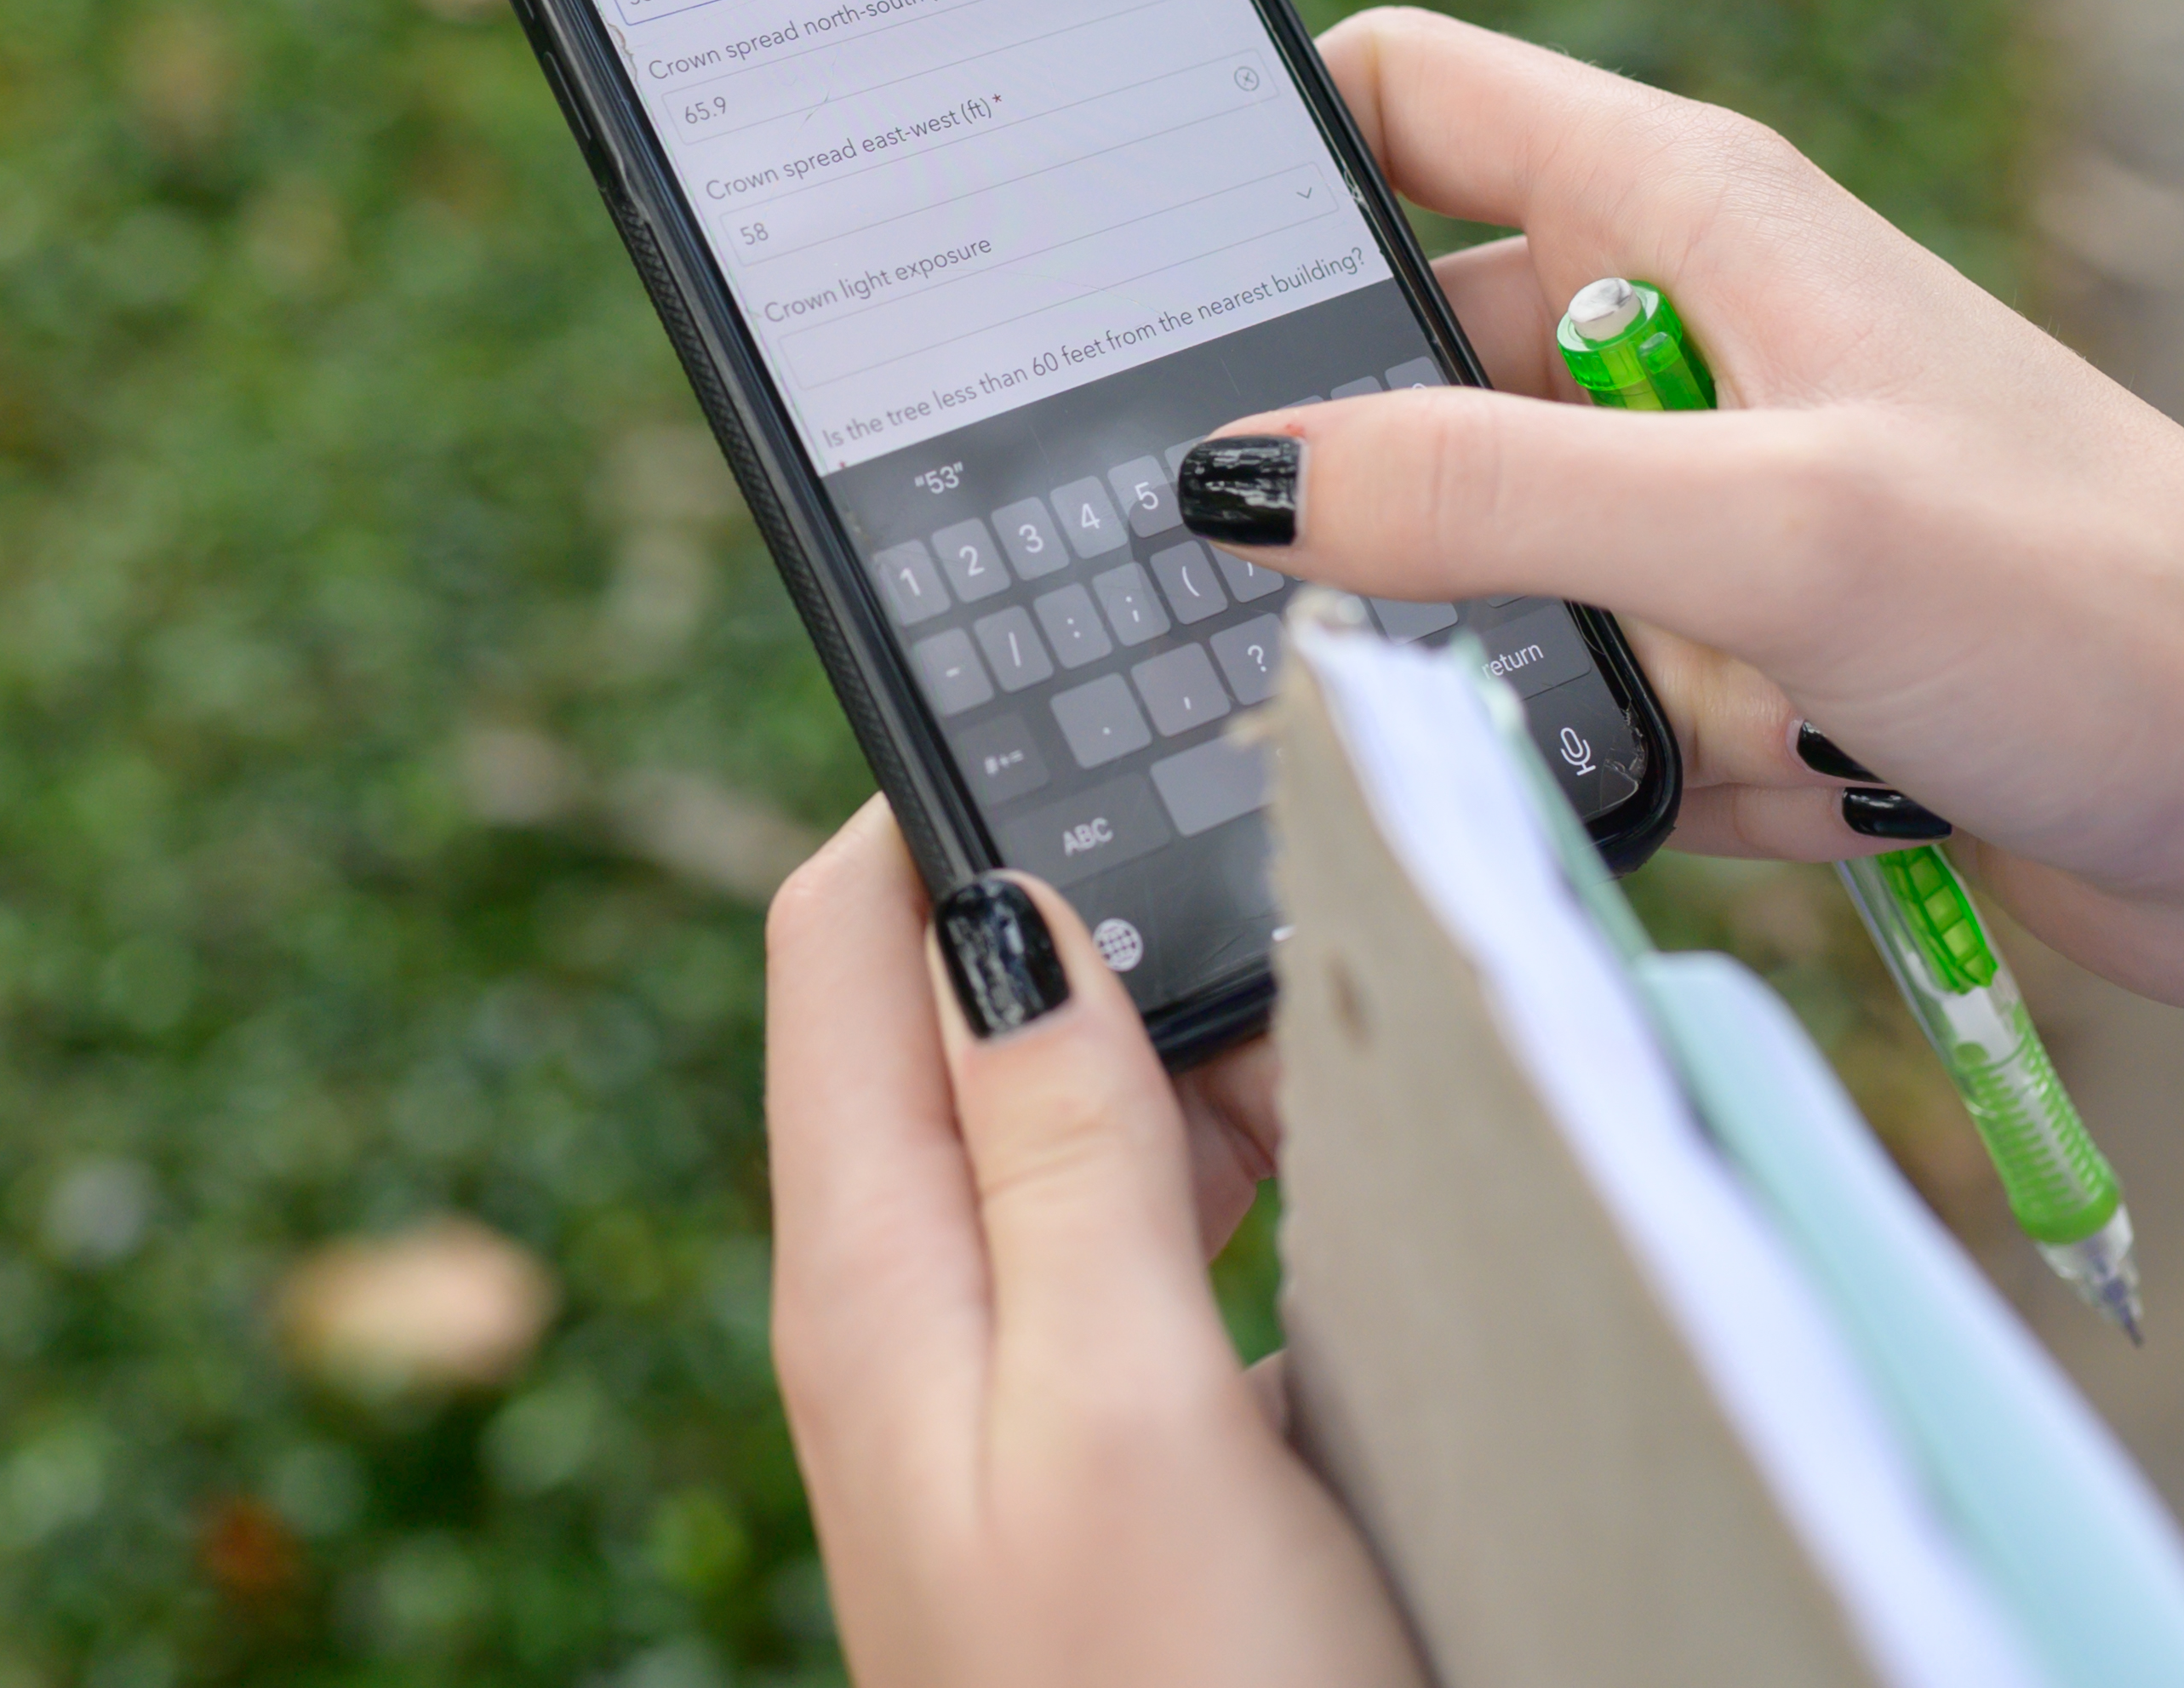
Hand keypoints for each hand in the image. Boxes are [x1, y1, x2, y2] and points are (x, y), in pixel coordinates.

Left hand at [765, 806, 1414, 1687]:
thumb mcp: (1125, 1412)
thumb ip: (1064, 1156)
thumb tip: (1003, 912)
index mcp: (874, 1275)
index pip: (842, 939)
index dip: (944, 807)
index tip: (1095, 730)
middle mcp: (914, 1314)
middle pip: (969, 1011)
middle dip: (1115, 921)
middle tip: (1280, 890)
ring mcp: (1004, 1387)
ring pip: (1077, 1120)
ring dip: (1196, 1048)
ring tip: (1339, 1024)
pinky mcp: (1102, 1453)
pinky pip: (1147, 1239)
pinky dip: (1240, 1171)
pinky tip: (1342, 1183)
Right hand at [1196, 7, 2183, 1013]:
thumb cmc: (2103, 610)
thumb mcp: (1764, 532)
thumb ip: (1480, 496)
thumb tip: (1232, 482)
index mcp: (1684, 209)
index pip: (1396, 99)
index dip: (1255, 163)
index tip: (1122, 286)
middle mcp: (1686, 329)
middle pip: (1412, 378)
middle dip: (1405, 516)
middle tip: (1427, 603)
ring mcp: (1723, 498)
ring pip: (1499, 576)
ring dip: (1581, 678)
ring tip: (1734, 720)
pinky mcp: (1761, 653)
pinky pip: (1608, 707)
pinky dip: (1680, 770)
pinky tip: (1819, 793)